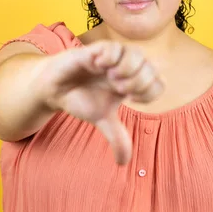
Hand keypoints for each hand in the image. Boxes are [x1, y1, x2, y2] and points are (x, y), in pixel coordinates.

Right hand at [43, 41, 163, 164]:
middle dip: (138, 83)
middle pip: (152, 68)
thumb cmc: (81, 98)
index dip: (149, 93)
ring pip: (136, 53)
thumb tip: (124, 163)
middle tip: (120, 89)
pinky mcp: (96, 50)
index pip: (158, 84)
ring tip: (111, 77)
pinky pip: (113, 47)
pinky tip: (98, 66)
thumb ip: (117, 138)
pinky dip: (109, 59)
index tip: (130, 100)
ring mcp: (113, 57)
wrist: (54, 88)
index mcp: (133, 82)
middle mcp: (126, 67)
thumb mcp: (102, 120)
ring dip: (127, 70)